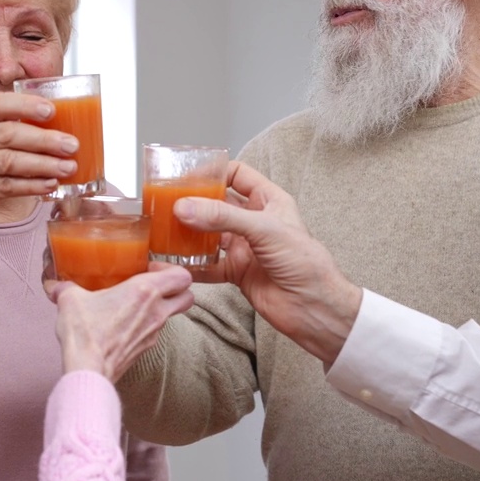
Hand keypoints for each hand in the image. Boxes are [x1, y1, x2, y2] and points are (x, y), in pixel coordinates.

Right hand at [0, 92, 77, 240]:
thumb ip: (24, 129)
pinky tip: (51, 184)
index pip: (0, 104)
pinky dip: (32, 185)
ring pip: (9, 162)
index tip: (51, 110)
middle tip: (72, 145)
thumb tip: (74, 124)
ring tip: (69, 167)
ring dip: (43, 164)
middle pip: (9, 135)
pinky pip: (6, 186)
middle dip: (44, 140)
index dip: (26, 105)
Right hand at [50, 263, 194, 381]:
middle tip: (155, 284)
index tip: (151, 268)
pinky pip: (155, 332)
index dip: (171, 268)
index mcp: (145, 291)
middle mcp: (156, 311)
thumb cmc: (86, 332)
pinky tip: (124, 324)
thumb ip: (66, 288)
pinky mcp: (145, 349)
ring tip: (135, 304)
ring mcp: (154, 333)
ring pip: (172, 315)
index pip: (182, 275)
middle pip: (188, 296)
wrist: (88, 369)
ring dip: (160, 307)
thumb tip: (56, 286)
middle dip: (177, 288)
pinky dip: (146, 325)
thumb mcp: (71, 300)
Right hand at [172, 160, 361, 365]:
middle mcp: (254, 222)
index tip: (187, 176)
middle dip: (194, 204)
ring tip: (166, 231)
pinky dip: (192, 266)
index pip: (237, 175)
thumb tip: (187, 207)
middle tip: (168, 203)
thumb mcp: (265, 229)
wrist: (313, 307)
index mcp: (268, 201)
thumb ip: (224, 217)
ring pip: (209, 235)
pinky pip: (208, 266)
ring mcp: (244, 247)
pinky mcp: (237, 272)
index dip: (214, 173)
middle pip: (217, 205)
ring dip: (189, 235)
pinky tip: (175, 264)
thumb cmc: (306, 263)